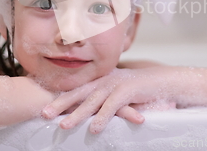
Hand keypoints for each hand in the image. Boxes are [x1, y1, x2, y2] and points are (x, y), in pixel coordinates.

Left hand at [41, 67, 175, 132]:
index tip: (44, 106)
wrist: (162, 81)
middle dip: (60, 103)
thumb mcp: (117, 91)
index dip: (60, 97)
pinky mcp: (128, 90)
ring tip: (63, 125)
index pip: (76, 88)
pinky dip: (102, 117)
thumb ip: (102, 98)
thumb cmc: (139, 89)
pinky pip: (112, 105)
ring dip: (77, 113)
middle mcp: (105, 79)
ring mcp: (116, 83)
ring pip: (92, 100)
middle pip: (78, 92)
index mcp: (100, 79)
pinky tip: (94, 128)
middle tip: (44, 114)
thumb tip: (87, 112)